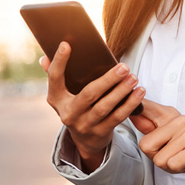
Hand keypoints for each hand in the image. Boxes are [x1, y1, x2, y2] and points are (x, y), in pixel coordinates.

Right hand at [41, 42, 145, 171]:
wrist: (84, 140)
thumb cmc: (76, 106)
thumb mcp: (63, 94)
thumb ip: (56, 75)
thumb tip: (44, 58)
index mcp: (56, 99)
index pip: (55, 78)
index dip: (59, 62)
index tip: (66, 44)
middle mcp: (68, 113)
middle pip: (88, 94)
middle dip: (108, 80)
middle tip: (124, 67)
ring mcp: (84, 125)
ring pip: (105, 107)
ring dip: (121, 91)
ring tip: (133, 78)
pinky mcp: (99, 133)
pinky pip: (117, 117)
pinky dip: (130, 104)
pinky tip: (139, 92)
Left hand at [131, 99, 184, 183]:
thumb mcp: (167, 133)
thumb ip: (149, 125)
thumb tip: (132, 112)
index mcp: (168, 114)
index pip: (146, 107)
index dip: (134, 106)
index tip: (130, 99)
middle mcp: (179, 120)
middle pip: (146, 145)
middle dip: (155, 156)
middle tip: (171, 153)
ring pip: (159, 159)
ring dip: (168, 165)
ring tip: (180, 158)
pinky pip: (172, 164)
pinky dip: (178, 169)